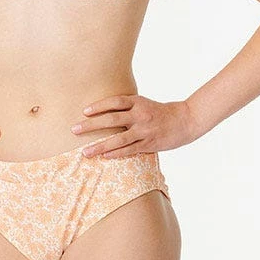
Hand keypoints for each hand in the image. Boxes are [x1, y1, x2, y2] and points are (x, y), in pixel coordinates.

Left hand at [70, 95, 195, 157]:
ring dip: (99, 146)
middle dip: (91, 125)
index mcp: (138, 102)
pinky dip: (115, 153)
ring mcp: (144, 130)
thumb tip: (103, 112)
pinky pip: (129, 150)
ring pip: (118, 139)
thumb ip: (127, 107)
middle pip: (111, 119)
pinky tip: (104, 157)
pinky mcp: (149, 144)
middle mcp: (140, 115)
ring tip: (85, 152)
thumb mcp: (144, 103)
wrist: (185, 120)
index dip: (99, 106)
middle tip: (74, 130)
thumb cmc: (160, 112)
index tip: (84, 111)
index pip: (115, 102)